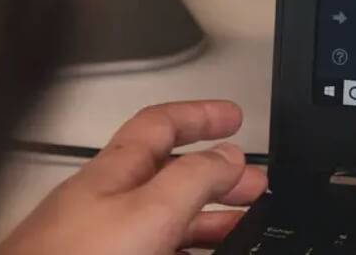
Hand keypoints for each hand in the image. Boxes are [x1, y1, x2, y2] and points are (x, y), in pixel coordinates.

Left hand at [0, 101, 266, 254]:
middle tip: (252, 183)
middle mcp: (106, 203)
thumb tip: (229, 154)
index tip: (233, 117)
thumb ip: (194, 177)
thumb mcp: (150, 210)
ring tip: (242, 228)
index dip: (200, 115)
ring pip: (166, 220)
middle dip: (218, 176)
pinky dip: (188, 250)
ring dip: (209, 221)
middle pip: (170, 175)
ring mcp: (103, 240)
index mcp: (115, 172)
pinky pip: (156, 250)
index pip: (161, 123)